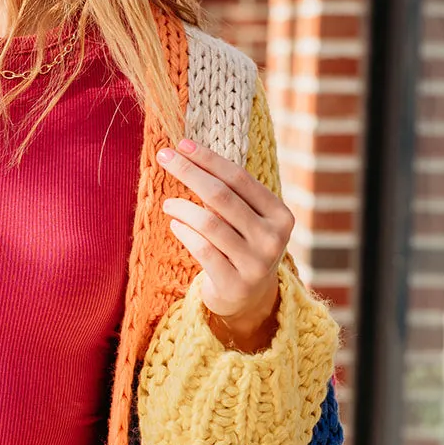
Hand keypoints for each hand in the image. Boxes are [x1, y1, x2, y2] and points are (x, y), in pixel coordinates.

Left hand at [156, 136, 293, 352]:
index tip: (181, 144)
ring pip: (209, 223)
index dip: (208, 159)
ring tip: (167, 204)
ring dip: (182, 207)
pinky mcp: (234, 284)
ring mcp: (255, 263)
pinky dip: (184, 233)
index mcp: (280, 215)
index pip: (239, 178)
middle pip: (221, 195)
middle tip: (163, 157)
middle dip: (189, 172)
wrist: (249, 300)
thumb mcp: (247, 220)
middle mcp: (273, 238)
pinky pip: (201, 249)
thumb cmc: (241, 247)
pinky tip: (175, 225)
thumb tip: (187, 154)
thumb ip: (229, 194)